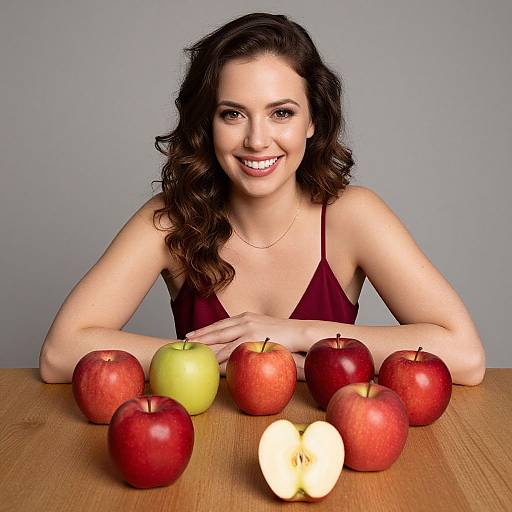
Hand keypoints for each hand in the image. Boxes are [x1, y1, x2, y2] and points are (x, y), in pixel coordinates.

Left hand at [184, 312, 307, 364]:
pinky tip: (211, 359)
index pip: (222, 323)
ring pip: (221, 336)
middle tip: (185, 339)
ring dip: (206, 343)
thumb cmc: (286, 334)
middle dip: (200, 334)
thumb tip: (244, 343)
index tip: (194, 333)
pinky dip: (220, 353)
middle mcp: (244, 319)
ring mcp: (248, 327)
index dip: (207, 328)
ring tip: (193, 349)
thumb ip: (253, 333)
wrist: (300, 332)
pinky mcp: (252, 336)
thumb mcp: (266, 329)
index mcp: (246, 317)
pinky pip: (232, 347)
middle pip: (217, 327)